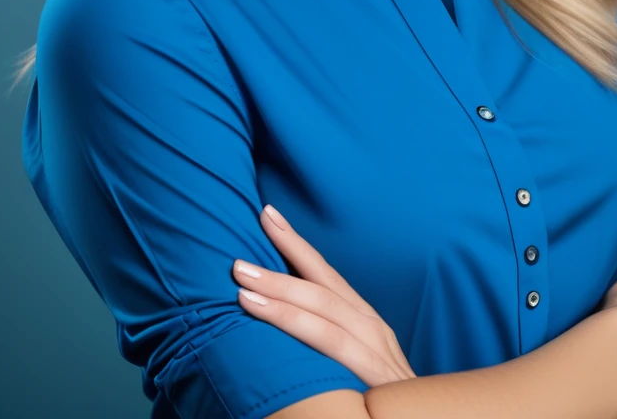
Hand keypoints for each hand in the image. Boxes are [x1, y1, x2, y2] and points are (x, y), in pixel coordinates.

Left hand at [232, 204, 416, 388]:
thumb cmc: (376, 404)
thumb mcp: (353, 369)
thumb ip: (327, 347)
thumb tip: (283, 323)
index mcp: (366, 324)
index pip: (327, 277)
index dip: (297, 246)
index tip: (268, 216)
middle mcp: (374, 330)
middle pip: (324, 284)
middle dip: (283, 261)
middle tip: (239, 253)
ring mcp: (377, 351)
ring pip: (324, 310)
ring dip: (281, 292)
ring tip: (242, 283)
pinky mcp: (376, 375)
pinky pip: (330, 344)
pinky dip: (295, 323)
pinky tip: (264, 314)